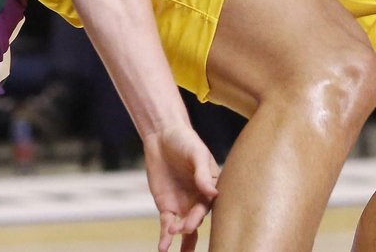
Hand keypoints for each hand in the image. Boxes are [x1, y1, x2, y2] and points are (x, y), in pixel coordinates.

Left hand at [142, 124, 218, 251]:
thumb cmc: (185, 141)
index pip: (206, 205)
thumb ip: (202, 173)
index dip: (199, 215)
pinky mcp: (167, 207)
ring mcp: (183, 205)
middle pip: (195, 218)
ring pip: (183, 227)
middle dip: (189, 226)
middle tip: (181, 229)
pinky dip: (165, 237)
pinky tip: (163, 248)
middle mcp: (198, 199)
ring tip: (169, 247)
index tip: (191, 222)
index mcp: (210, 187)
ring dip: (179, 237)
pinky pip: (166, 224)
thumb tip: (213, 192)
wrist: (163, 136)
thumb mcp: (196, 153)